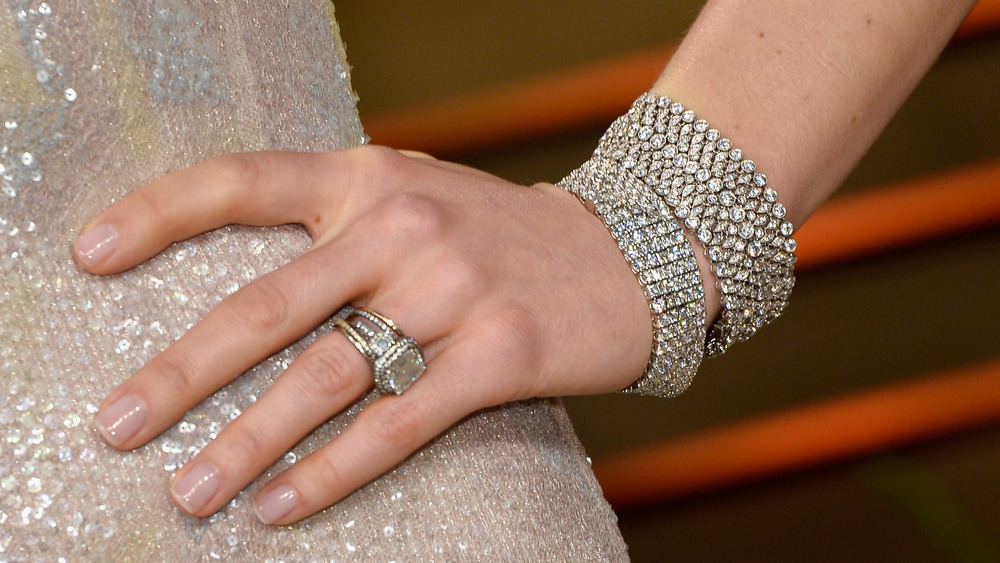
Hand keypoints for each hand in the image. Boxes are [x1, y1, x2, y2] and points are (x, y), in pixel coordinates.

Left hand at [76, 146, 651, 523]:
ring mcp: (452, 288)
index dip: (159, 214)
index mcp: (370, 178)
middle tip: (117, 424)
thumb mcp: (420, 197)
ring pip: (324, 376)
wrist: (628, 253)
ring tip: (189, 491)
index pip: (243, 180)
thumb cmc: (502, 235)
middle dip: (180, 373)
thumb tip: (250, 298)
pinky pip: (396, 423)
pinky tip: (282, 505)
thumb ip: (342, 224)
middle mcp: (402, 226)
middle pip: (266, 305)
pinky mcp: (498, 351)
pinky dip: (330, 470)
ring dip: (245, 442)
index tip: (90, 255)